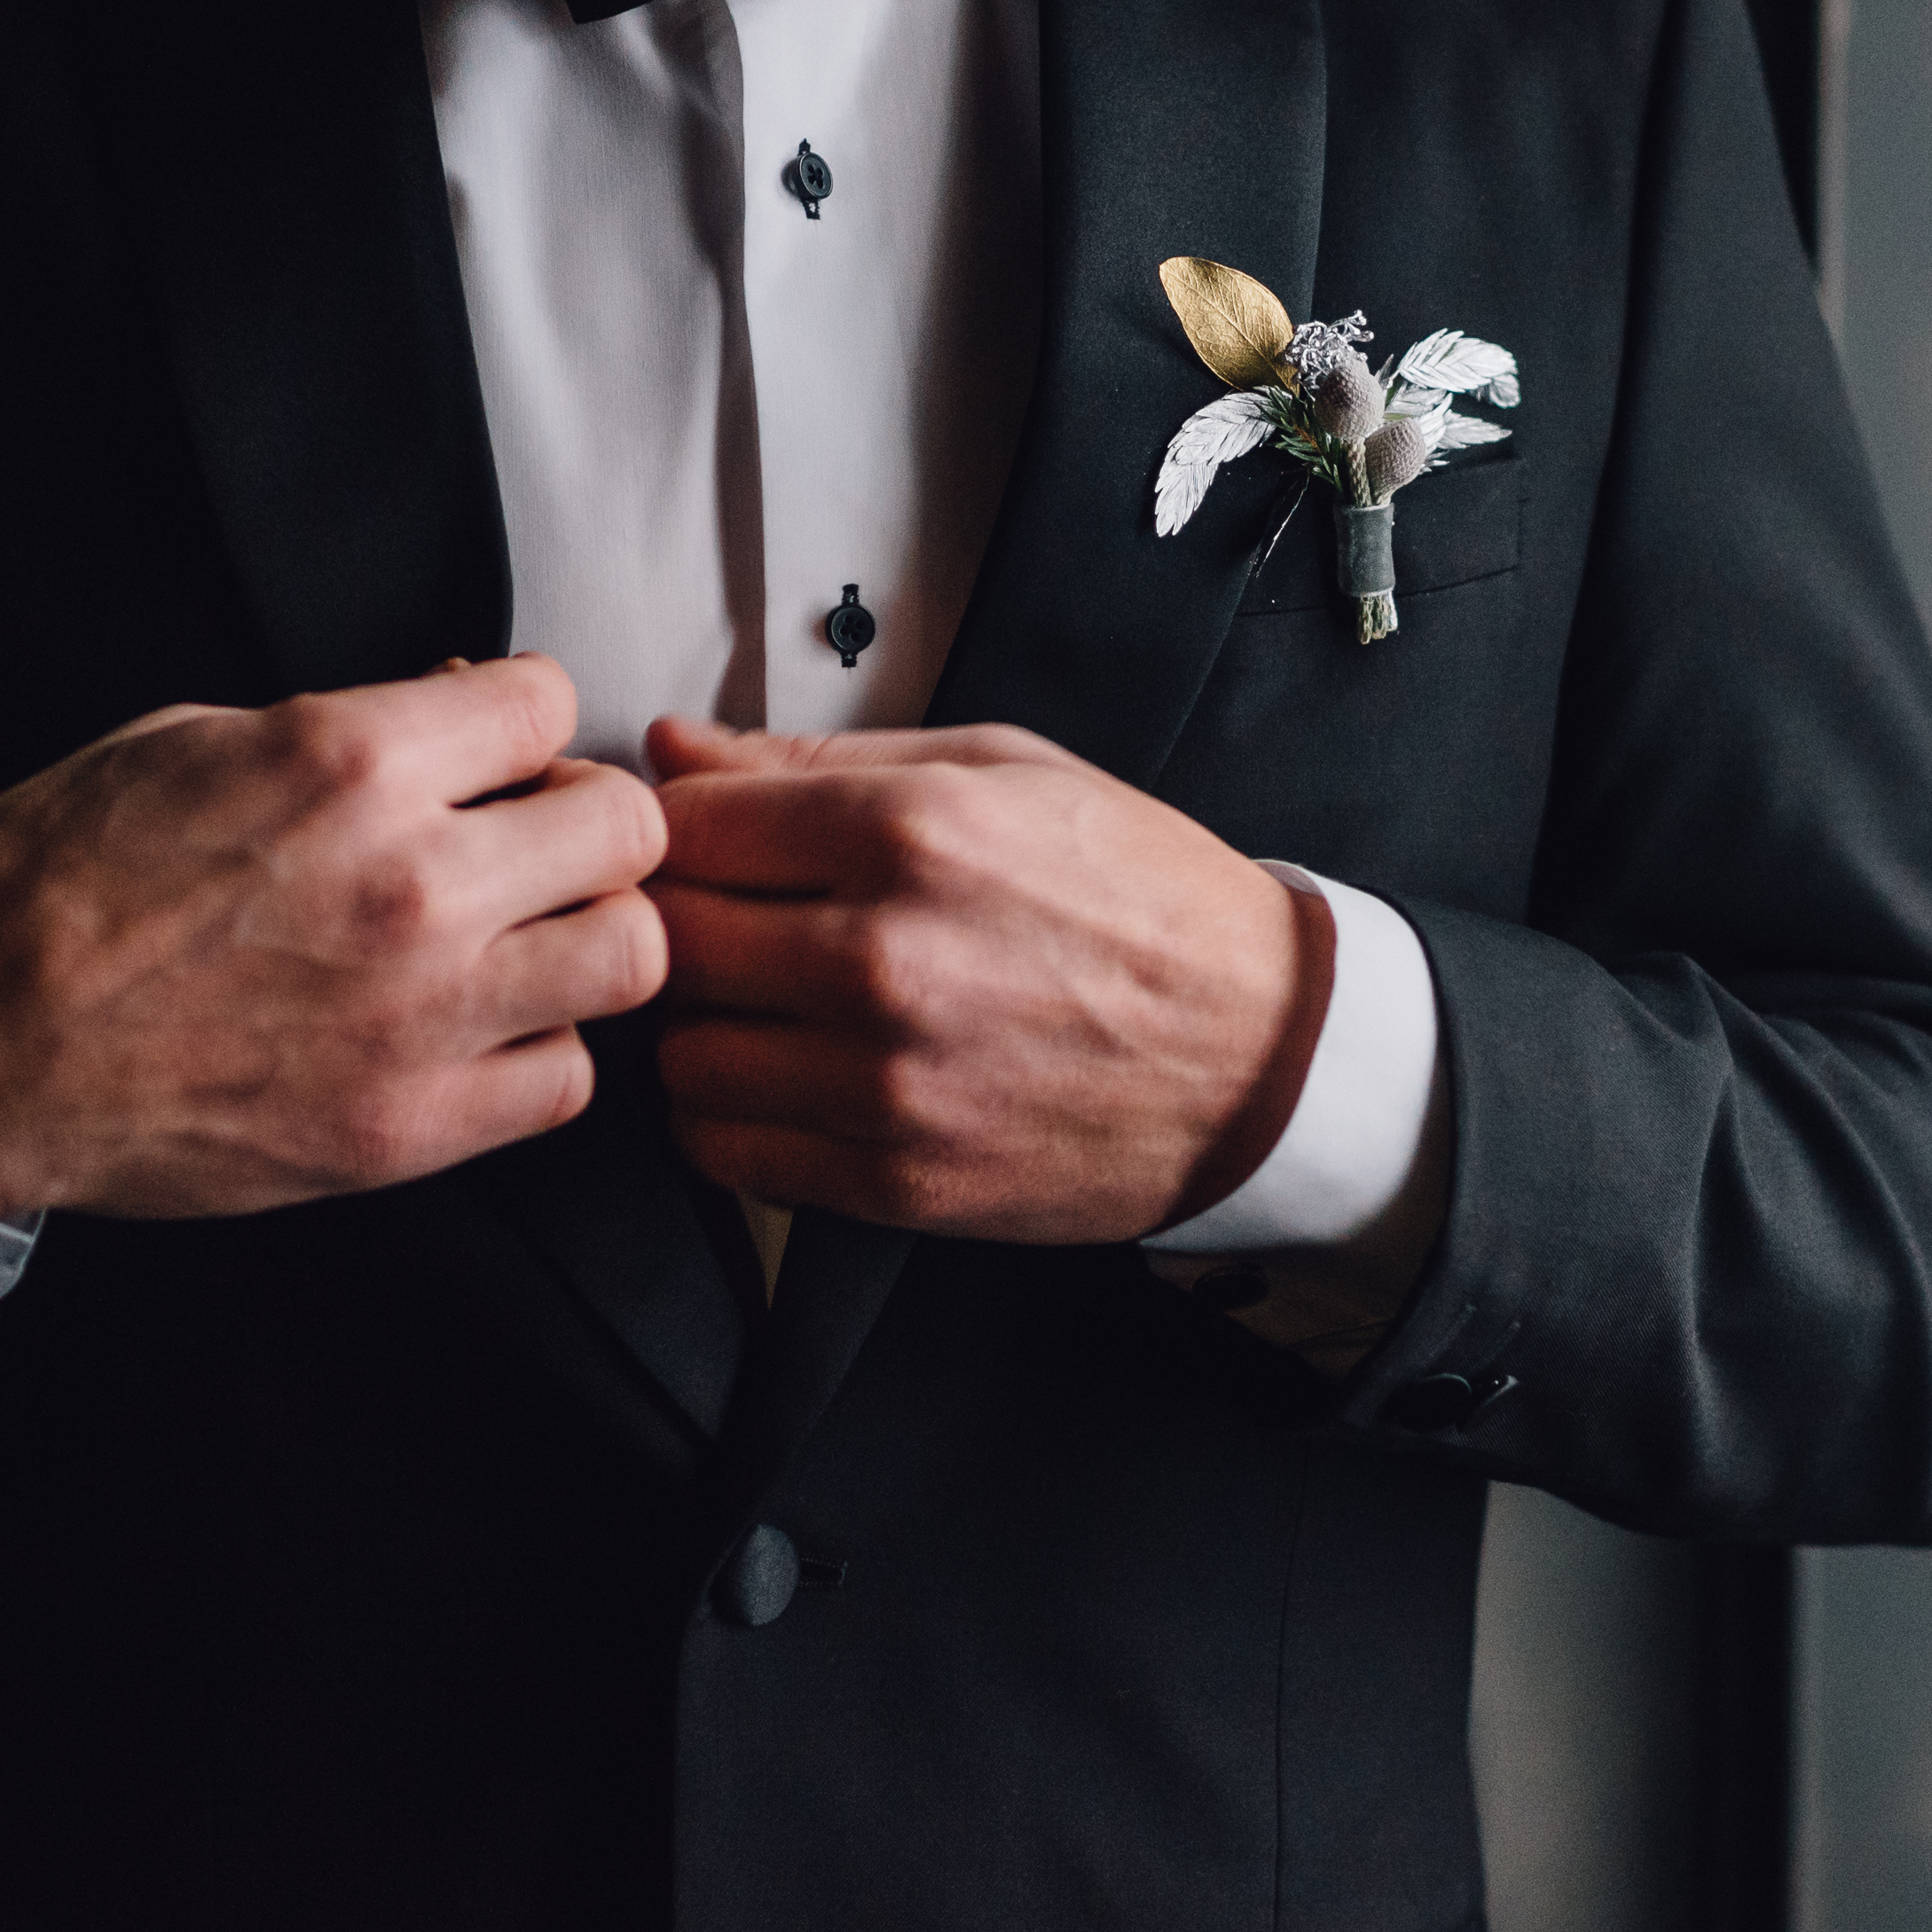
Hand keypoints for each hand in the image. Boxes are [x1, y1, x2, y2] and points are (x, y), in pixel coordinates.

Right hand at [0, 655, 667, 1219]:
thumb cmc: (59, 882)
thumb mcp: (193, 737)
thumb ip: (351, 727)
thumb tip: (460, 713)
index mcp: (351, 761)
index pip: (551, 699)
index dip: (520, 720)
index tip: (491, 750)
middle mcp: (411, 883)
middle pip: (626, 826)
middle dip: (581, 820)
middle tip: (528, 842)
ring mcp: (420, 1014)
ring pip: (633, 954)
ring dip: (588, 935)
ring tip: (523, 938)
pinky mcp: (408, 1128)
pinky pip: (568, 1079)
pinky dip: (539, 1050)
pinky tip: (478, 1030)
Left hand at [647, 717, 1329, 1242]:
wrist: (1263, 1052)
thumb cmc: (1141, 901)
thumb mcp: (1005, 772)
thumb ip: (826, 759)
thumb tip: (679, 751)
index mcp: (912, 832)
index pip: (691, 825)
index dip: (674, 829)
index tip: (693, 841)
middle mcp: (886, 956)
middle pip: (668, 939)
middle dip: (676, 924)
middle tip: (724, 922)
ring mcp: (887, 1080)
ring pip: (681, 1056)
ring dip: (701, 1029)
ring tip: (763, 1006)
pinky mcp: (897, 1180)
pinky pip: (728, 1152)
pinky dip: (730, 1117)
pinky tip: (787, 1078)